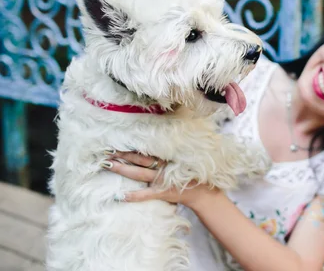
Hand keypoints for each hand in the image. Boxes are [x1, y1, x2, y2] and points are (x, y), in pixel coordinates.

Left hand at [102, 151, 219, 206]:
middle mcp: (162, 167)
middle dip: (122, 155)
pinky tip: (120, 196)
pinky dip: (134, 196)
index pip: (145, 151)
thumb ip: (172, 154)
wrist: (204, 193)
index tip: (115, 142)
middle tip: (105, 151)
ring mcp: (162, 180)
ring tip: (108, 165)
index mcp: (167, 158)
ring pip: (139, 173)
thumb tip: (162, 142)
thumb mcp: (184, 161)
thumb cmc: (193, 175)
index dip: (130, 147)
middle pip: (138, 159)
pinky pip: (146, 194)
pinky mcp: (163, 192)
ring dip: (123, 169)